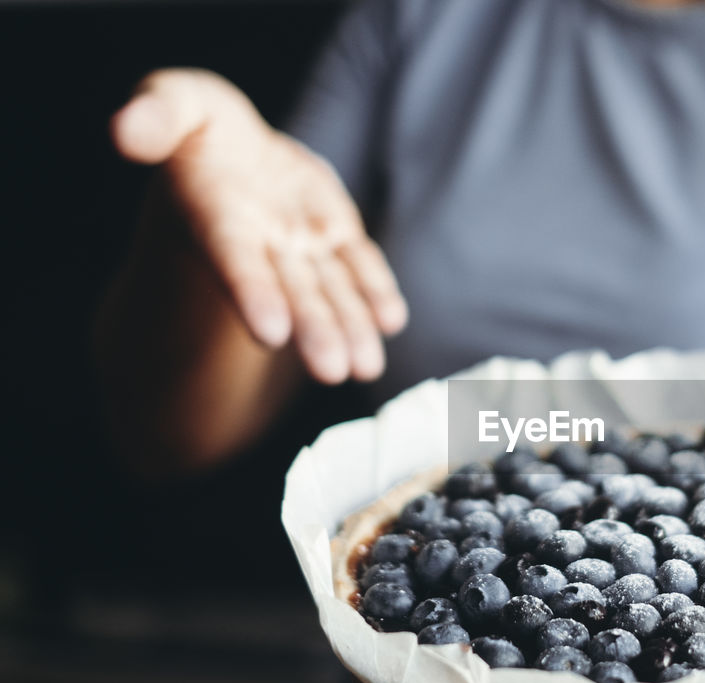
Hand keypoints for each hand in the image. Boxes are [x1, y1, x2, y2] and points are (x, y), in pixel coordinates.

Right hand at [110, 68, 406, 383]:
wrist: (233, 147)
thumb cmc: (196, 123)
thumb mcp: (175, 101)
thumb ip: (155, 117)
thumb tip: (125, 133)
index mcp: (215, 217)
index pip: (233, 260)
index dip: (251, 292)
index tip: (271, 333)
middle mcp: (261, 243)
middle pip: (289, 291)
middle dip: (313, 328)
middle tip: (333, 369)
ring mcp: (300, 244)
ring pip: (328, 289)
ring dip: (349, 326)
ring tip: (366, 367)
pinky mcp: (334, 237)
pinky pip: (358, 266)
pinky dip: (374, 293)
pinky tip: (391, 320)